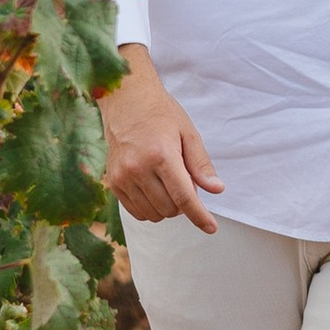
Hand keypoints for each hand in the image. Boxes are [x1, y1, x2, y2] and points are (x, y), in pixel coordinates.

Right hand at [102, 45, 225, 230]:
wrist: (126, 101)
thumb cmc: (160, 114)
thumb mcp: (188, 133)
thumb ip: (200, 165)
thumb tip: (216, 190)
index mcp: (161, 155)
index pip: (184, 197)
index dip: (199, 216)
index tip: (211, 228)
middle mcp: (138, 169)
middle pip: (170, 209)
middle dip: (184, 203)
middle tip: (183, 178)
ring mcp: (122, 177)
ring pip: (154, 214)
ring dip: (168, 207)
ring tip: (167, 180)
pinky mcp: (113, 182)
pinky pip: (137, 212)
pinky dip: (151, 208)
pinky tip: (154, 189)